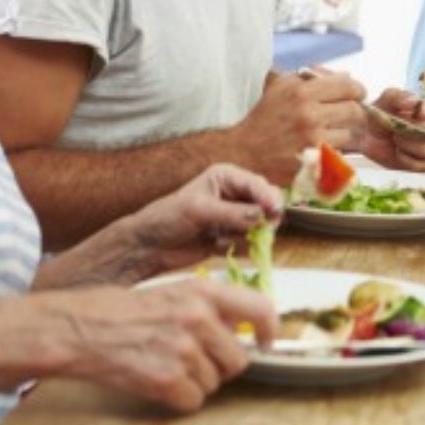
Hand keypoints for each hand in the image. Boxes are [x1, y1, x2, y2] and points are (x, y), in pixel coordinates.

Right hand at [54, 279, 275, 412]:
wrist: (81, 330)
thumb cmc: (126, 311)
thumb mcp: (174, 293)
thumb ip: (211, 308)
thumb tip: (246, 330)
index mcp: (204, 292)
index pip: (260, 308)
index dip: (269, 330)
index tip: (265, 343)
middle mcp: (199, 318)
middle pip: (238, 361)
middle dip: (221, 366)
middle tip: (193, 360)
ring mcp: (183, 349)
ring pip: (214, 384)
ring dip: (195, 382)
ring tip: (166, 364)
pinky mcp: (167, 379)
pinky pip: (192, 401)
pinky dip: (178, 399)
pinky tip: (157, 380)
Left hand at [123, 164, 283, 275]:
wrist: (149, 246)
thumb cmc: (168, 218)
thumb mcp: (199, 210)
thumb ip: (232, 213)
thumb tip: (262, 216)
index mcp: (227, 178)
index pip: (258, 185)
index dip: (268, 198)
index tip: (275, 212)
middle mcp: (235, 195)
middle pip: (267, 204)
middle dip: (262, 219)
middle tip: (260, 230)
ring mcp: (235, 217)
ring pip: (261, 226)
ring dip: (245, 235)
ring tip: (221, 238)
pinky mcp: (232, 237)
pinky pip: (249, 243)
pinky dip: (237, 247)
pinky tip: (216, 246)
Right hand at [234, 70, 366, 181]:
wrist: (243, 152)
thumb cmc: (263, 119)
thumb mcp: (279, 87)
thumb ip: (309, 78)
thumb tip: (345, 75)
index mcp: (301, 91)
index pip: (348, 85)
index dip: (357, 90)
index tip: (356, 95)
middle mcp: (308, 114)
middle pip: (354, 110)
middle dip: (355, 113)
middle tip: (349, 117)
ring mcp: (312, 140)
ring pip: (351, 135)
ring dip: (346, 136)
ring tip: (336, 135)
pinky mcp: (312, 162)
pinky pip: (341, 155)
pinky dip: (338, 153)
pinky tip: (329, 150)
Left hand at [362, 87, 424, 169]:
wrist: (365, 134)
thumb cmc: (381, 113)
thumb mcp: (386, 99)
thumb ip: (399, 97)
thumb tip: (413, 103)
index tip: (419, 110)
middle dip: (420, 130)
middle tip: (400, 127)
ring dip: (409, 144)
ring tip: (395, 138)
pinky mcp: (422, 165)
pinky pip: (420, 165)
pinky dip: (405, 158)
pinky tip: (396, 151)